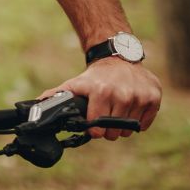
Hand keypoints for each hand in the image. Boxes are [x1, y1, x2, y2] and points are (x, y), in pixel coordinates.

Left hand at [42, 58, 161, 140]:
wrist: (119, 56)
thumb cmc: (95, 76)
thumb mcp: (76, 83)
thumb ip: (57, 95)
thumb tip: (35, 105)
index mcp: (100, 92)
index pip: (97, 129)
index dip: (93, 129)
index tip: (93, 122)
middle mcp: (122, 94)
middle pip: (114, 133)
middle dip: (108, 129)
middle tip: (106, 115)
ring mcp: (140, 96)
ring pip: (129, 130)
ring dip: (122, 125)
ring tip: (117, 110)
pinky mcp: (154, 97)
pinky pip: (145, 123)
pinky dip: (138, 121)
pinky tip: (131, 108)